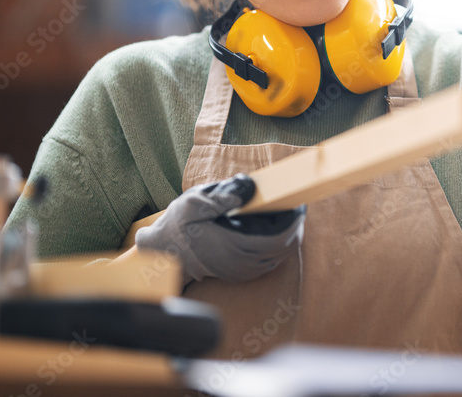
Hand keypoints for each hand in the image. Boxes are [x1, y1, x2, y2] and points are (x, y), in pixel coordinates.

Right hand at [135, 174, 304, 286]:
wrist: (162, 254)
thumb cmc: (178, 227)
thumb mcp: (194, 204)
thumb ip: (222, 196)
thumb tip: (248, 188)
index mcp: (234, 245)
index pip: (279, 238)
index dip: (293, 222)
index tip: (298, 205)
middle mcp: (242, 262)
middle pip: (285, 247)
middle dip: (294, 226)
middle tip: (295, 206)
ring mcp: (242, 271)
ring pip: (279, 256)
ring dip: (288, 236)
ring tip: (286, 215)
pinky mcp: (241, 274)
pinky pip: (269, 261)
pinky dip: (277, 245)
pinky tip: (273, 229)